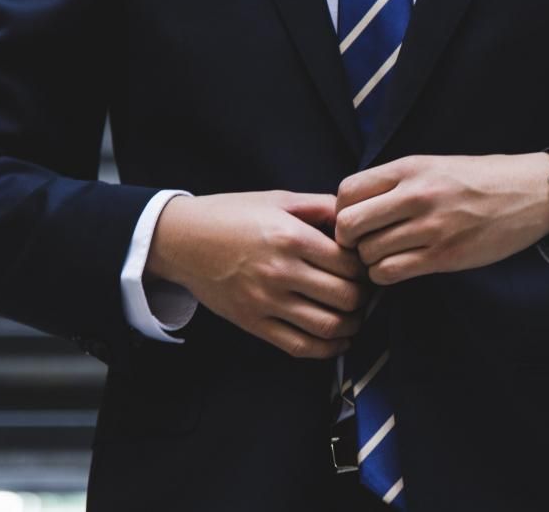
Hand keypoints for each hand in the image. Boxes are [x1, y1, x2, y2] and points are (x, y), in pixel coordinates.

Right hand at [147, 191, 367, 357]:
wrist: (182, 240)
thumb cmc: (232, 215)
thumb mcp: (278, 199)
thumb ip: (321, 206)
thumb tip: (356, 219)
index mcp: (291, 237)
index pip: (349, 264)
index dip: (365, 267)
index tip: (364, 267)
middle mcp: (280, 271)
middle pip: (346, 297)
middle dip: (363, 297)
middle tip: (363, 291)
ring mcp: (266, 301)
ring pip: (328, 326)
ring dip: (351, 325)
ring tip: (354, 316)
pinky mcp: (253, 323)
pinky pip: (300, 346)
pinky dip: (327, 349)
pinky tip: (337, 340)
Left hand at [335, 154, 548, 284]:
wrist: (530, 193)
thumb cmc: (480, 180)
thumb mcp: (433, 165)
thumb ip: (395, 182)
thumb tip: (353, 206)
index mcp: (409, 168)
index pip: (346, 191)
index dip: (341, 211)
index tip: (355, 220)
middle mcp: (416, 195)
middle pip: (349, 225)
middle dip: (348, 240)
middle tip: (362, 244)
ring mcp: (430, 227)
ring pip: (368, 253)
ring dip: (369, 260)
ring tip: (385, 255)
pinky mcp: (444, 256)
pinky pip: (391, 272)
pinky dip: (385, 275)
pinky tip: (398, 267)